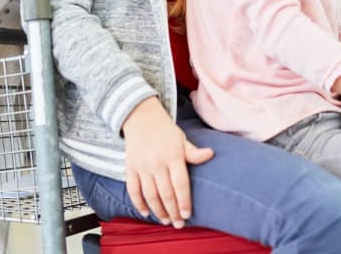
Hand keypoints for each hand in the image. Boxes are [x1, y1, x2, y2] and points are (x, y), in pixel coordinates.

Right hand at [121, 98, 213, 227]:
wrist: (139, 116)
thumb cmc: (164, 130)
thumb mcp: (181, 139)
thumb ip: (193, 152)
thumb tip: (211, 154)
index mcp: (172, 155)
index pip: (180, 184)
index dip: (184, 202)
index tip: (187, 215)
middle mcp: (156, 162)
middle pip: (166, 193)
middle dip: (173, 212)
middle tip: (178, 224)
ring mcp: (141, 166)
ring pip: (150, 195)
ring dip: (158, 211)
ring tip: (165, 220)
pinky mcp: (130, 167)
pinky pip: (133, 189)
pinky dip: (138, 203)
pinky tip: (146, 212)